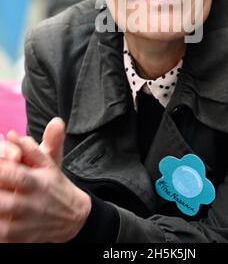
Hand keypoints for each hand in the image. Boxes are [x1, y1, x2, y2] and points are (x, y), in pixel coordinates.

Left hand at [0, 120, 90, 242]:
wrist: (74, 217)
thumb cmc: (56, 185)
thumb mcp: (49, 163)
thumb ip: (30, 148)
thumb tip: (10, 134)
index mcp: (37, 182)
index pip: (14, 174)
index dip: (0, 167)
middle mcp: (33, 204)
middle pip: (5, 201)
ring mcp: (28, 224)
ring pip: (3, 224)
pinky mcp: (23, 239)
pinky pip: (5, 240)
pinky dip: (0, 232)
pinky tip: (0, 216)